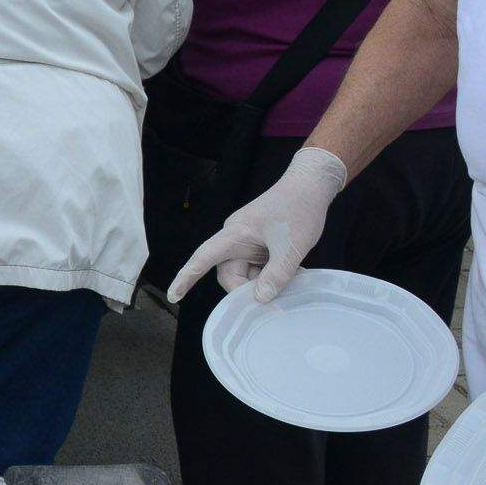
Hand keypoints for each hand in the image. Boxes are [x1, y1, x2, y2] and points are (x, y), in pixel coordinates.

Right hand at [167, 147, 347, 302]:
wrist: (311, 185)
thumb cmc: (298, 208)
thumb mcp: (292, 247)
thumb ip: (276, 276)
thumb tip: (260, 299)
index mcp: (234, 235)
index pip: (203, 258)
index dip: (186, 278)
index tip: (174, 297)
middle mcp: (236, 239)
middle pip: (230, 273)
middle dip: (249, 289)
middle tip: (275, 297)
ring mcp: (249, 241)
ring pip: (247, 273)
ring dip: (266, 281)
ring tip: (291, 280)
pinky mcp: (260, 243)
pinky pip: (259, 266)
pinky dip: (273, 274)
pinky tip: (293, 273)